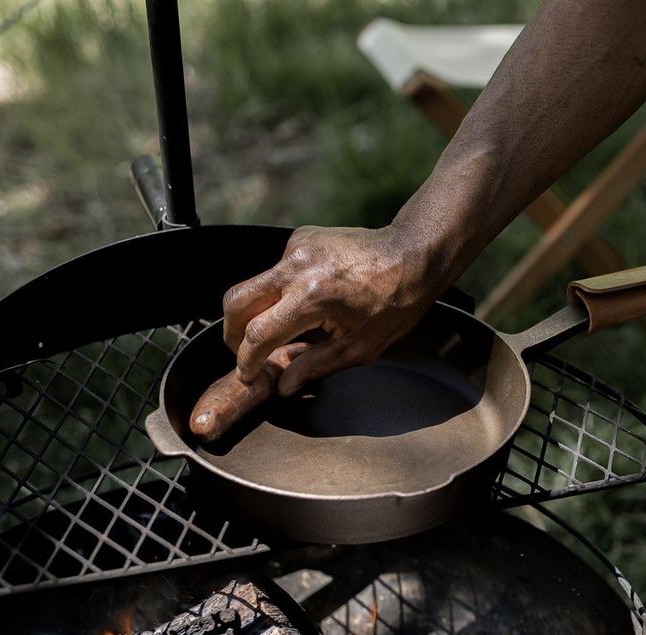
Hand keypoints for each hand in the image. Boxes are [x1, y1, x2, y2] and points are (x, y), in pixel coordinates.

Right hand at [188, 224, 442, 440]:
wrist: (413, 255)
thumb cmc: (395, 304)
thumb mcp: (359, 347)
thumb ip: (315, 366)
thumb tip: (283, 386)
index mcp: (312, 298)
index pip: (258, 334)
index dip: (246, 360)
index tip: (246, 374)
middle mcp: (297, 267)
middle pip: (236, 301)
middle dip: (232, 332)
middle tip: (243, 353)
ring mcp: (296, 248)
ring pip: (252, 283)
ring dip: (255, 310)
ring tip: (277, 331)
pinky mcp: (300, 238)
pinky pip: (275, 270)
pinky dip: (278, 290)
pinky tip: (302, 301)